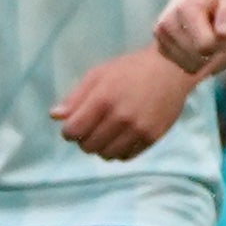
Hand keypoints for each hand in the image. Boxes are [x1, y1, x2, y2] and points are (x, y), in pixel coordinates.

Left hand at [52, 47, 199, 162]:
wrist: (170, 70)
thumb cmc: (130, 69)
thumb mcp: (98, 74)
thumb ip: (75, 97)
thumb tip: (55, 116)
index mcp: (103, 100)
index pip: (73, 131)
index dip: (68, 131)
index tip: (72, 126)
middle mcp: (120, 118)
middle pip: (88, 146)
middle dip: (83, 140)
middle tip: (90, 129)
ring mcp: (138, 130)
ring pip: (106, 155)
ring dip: (100, 148)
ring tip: (105, 134)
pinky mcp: (152, 138)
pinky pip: (126, 157)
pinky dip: (118, 152)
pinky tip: (120, 139)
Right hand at [152, 0, 225, 75]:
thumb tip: (225, 34)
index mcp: (185, 11)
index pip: (206, 47)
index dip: (222, 42)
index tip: (225, 25)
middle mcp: (166, 23)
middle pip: (199, 59)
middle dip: (214, 50)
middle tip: (216, 27)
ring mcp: (160, 35)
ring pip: (191, 66)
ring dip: (205, 55)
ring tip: (206, 31)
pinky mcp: (160, 45)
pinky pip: (184, 66)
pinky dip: (195, 58)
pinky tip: (196, 38)